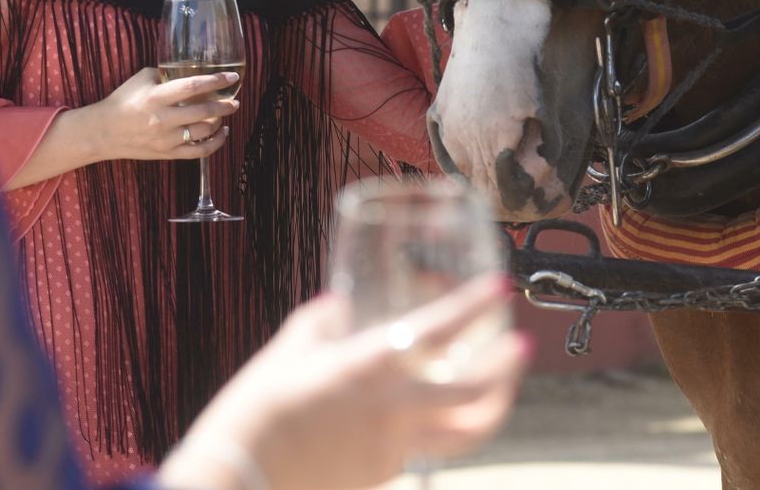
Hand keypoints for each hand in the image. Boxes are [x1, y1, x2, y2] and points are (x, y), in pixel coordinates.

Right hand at [84, 66, 239, 162]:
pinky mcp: (167, 154)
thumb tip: (192, 74)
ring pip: (203, 132)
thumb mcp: (141, 79)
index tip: (232, 78)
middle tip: (234, 100)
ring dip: (219, 121)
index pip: (192, 86)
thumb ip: (166, 75)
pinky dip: (215, 143)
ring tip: (225, 113)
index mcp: (155, 97)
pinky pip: (198, 152)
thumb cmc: (122, 101)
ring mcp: (166, 140)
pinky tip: (221, 133)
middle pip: (203, 112)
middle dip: (224, 105)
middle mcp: (162, 119)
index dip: (215, 81)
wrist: (104, 132)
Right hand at [160, 276, 528, 489]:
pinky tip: (426, 414)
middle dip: (506, 367)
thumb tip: (338, 306)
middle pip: (476, 393)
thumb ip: (320, 323)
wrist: (240, 477)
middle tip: (519, 345)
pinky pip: (423, 447)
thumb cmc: (258, 410)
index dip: (474, 305)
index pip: (439, 329)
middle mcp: (395, 407)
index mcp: (371, 366)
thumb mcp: (287, 350)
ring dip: (492, 406)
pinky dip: (436, 428)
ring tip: (501, 388)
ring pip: (466, 433)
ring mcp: (395, 446)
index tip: (499, 289)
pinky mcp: (384, 472)